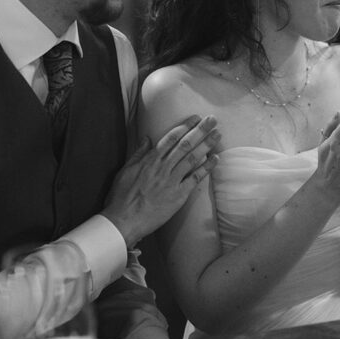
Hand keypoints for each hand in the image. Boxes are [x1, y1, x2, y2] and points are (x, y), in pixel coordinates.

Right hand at [101, 115, 218, 247]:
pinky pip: (195, 179)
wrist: (124, 220)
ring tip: (217, 134)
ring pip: (193, 158)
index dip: (185, 126)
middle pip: (185, 144)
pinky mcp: (179, 195)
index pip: (171, 138)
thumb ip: (138, 153)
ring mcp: (172, 181)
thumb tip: (147, 138)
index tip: (195, 118)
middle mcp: (163, 167)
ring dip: (206, 145)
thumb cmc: (122, 197)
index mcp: (150, 160)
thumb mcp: (125, 170)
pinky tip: (215, 159)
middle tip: (212, 120)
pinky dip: (206, 168)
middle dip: (200, 130)